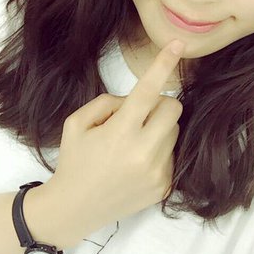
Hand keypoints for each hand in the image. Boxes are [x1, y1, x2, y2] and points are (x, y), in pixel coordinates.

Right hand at [44, 40, 184, 236]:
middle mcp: (143, 152)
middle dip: (160, 104)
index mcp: (120, 132)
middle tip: (139, 114)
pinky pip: (172, 154)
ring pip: (174, 131)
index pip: (149, 90)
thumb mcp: (76, 122)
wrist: (74, 208)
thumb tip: (136, 100)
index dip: (164, 64)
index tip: (179, 45)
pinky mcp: (164, 187)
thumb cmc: (74, 161)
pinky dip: (158, 151)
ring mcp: (157, 172)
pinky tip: (136, 164)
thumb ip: (108, 103)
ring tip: (132, 144)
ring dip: (159, 129)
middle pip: (173, 108)